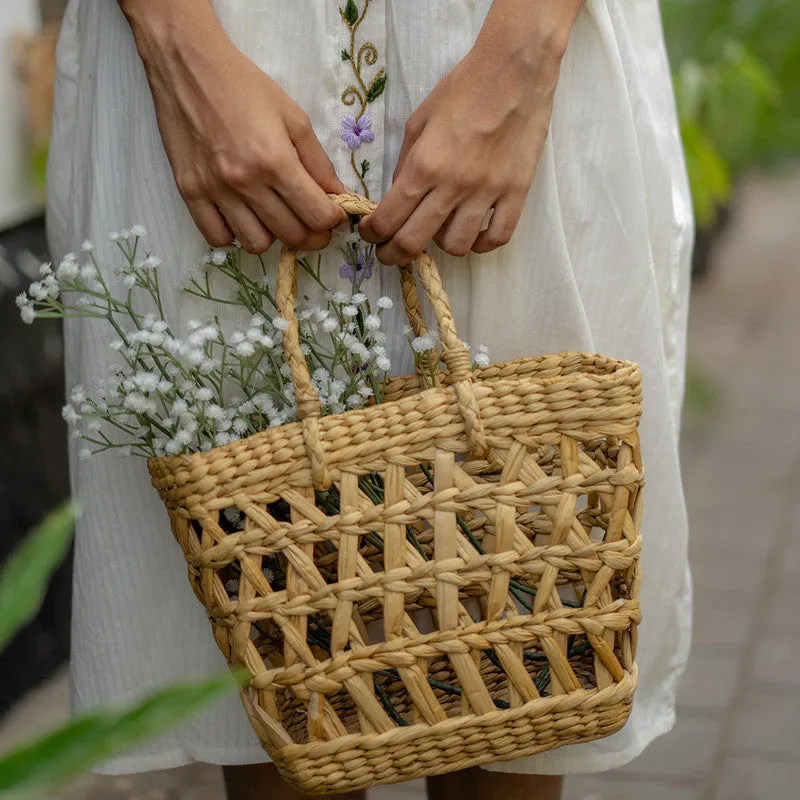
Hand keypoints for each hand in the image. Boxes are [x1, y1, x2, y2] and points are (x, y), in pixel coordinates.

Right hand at [121, 1, 346, 252]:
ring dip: (273, 236)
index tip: (334, 214)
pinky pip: (217, 238)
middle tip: (311, 219)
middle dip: (311, 233)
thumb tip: (339, 197)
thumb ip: (319, 163)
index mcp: (276, 161)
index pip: (317, 216)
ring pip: (257, 244)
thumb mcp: (294, 118)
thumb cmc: (245, 86)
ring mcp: (215, 190)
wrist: (187, 65)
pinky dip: (234, 234)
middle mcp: (245, 182)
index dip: (333, 221)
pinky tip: (242, 216)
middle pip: (292, 236)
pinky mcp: (189, 192)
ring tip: (274, 216)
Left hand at [359, 0, 581, 264]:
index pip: (389, 218)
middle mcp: (454, 185)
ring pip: (457, 246)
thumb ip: (406, 164)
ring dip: (441, 246)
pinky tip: (475, 235)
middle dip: (394, 254)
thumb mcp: (419, 121)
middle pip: (415, 241)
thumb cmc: (463, 89)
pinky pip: (498, 237)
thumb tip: (396, 198)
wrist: (514, 70)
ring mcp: (488, 192)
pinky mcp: (516, 192)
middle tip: (391, 253)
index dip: (373, 235)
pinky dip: (482, 244)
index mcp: (425, 165)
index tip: (371, 235)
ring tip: (438, 233)